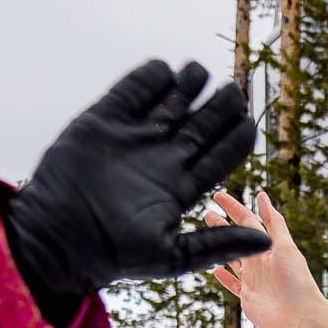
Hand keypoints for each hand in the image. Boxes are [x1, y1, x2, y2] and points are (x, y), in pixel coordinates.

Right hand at [2, 61, 270, 325]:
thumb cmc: (115, 253)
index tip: (251, 122)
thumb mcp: (174, 255)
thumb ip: (220, 244)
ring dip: (188, 85)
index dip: (237, 138)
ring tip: (199, 73)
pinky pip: (132, 91)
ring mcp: (134, 138)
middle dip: (220, 107)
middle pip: (202, 124)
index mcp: (181, 187)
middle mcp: (161, 159)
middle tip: (234, 91)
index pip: (220, 156)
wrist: (59, 238)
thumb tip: (268, 243)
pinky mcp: (103, 121)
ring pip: (171, 103)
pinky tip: (165, 72)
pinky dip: (150, 78)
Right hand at [206, 191, 327, 327]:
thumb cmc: (297, 281)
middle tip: (207, 212)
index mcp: (268, 247)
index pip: (247, 221)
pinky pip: (233, 285)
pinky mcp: (248, 298)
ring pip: (232, 259)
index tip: (218, 194)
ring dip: (221, 247)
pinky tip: (214, 270)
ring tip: (207, 235)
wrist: (301, 317)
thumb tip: (262, 195)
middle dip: (222, 225)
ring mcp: (253, 280)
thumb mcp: (285, 247)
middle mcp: (260, 262)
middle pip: (237, 239)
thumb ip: (274, 222)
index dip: (233, 207)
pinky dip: (224, 278)